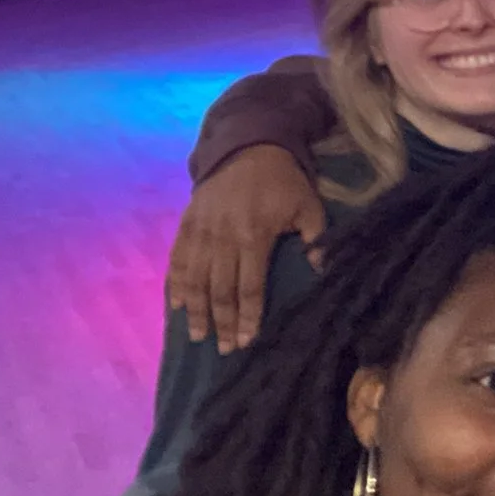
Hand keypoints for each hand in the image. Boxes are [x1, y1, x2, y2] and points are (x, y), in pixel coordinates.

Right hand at [164, 145, 325, 351]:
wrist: (248, 146)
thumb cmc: (284, 181)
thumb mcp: (309, 206)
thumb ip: (316, 238)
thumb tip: (320, 270)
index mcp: (253, 235)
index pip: (249, 286)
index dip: (248, 316)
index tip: (247, 341)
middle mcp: (222, 236)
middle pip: (219, 289)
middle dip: (221, 322)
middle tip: (222, 349)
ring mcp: (201, 230)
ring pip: (193, 278)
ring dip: (194, 310)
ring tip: (196, 336)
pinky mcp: (186, 222)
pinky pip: (177, 258)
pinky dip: (175, 283)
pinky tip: (174, 305)